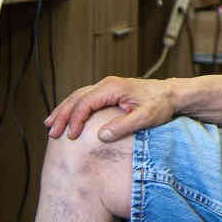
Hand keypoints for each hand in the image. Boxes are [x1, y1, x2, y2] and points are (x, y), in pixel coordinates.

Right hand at [43, 76, 174, 140]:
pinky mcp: (109, 92)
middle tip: (51, 132)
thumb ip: (124, 126)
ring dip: (64, 110)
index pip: (86, 103)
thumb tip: (100, 136)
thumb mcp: (146, 117)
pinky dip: (73, 107)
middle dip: (62, 114)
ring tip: (50, 124)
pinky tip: (67, 117)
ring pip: (78, 96)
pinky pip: (85, 98)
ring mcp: (107, 87)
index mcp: (113, 88)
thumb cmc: (161, 104)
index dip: (76, 119)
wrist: (171, 94)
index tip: (70, 136)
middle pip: (77, 98)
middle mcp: (107, 84)